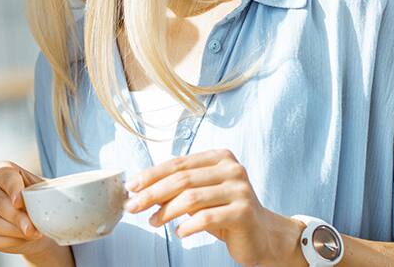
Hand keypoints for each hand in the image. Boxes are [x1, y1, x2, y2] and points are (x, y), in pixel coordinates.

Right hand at [0, 161, 65, 261]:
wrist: (36, 224)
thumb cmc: (40, 201)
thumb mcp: (45, 192)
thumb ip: (46, 192)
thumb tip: (54, 197)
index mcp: (1, 171)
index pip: (5, 176)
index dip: (13, 189)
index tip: (20, 202)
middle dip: (16, 216)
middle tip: (32, 228)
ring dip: (12, 230)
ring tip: (32, 234)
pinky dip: (8, 241)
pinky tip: (22, 239)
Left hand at [125, 149, 302, 266]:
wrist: (262, 235)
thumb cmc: (226, 213)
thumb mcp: (202, 195)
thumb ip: (178, 187)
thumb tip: (140, 189)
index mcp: (220, 158)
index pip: (178, 163)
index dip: (151, 175)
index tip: (131, 187)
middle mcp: (232, 169)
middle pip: (182, 179)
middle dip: (152, 194)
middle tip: (134, 206)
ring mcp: (240, 190)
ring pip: (191, 198)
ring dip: (166, 212)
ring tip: (153, 221)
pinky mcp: (244, 212)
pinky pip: (206, 218)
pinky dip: (187, 226)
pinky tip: (179, 232)